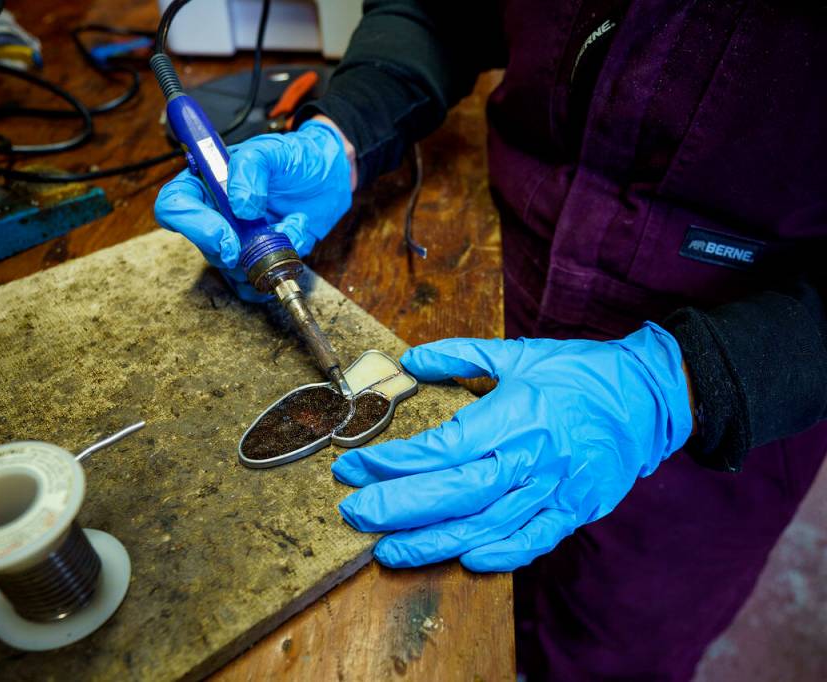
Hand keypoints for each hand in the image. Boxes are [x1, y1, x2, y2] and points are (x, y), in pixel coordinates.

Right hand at [154, 119, 352, 300]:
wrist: (328, 174)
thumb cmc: (295, 157)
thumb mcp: (272, 149)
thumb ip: (250, 167)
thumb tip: (240, 206)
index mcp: (208, 181)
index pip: (174, 206)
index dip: (194, 226)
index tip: (226, 238)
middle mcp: (216, 213)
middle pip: (203, 245)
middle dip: (236, 252)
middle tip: (261, 244)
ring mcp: (237, 238)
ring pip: (230, 270)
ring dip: (263, 259)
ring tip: (291, 226)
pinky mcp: (259, 258)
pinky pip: (258, 282)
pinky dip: (281, 268)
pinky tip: (297, 236)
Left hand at [332, 322, 693, 571]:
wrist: (649, 396)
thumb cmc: (579, 372)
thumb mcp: (518, 353)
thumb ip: (460, 356)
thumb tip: (409, 359)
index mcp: (515, 414)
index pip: (441, 447)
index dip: (393, 462)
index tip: (353, 467)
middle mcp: (531, 457)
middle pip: (455, 492)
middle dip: (398, 508)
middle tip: (354, 514)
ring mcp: (554, 489)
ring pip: (486, 525)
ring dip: (433, 542)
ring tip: (388, 551)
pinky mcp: (574, 511)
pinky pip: (533, 541)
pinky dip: (499, 554)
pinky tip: (464, 559)